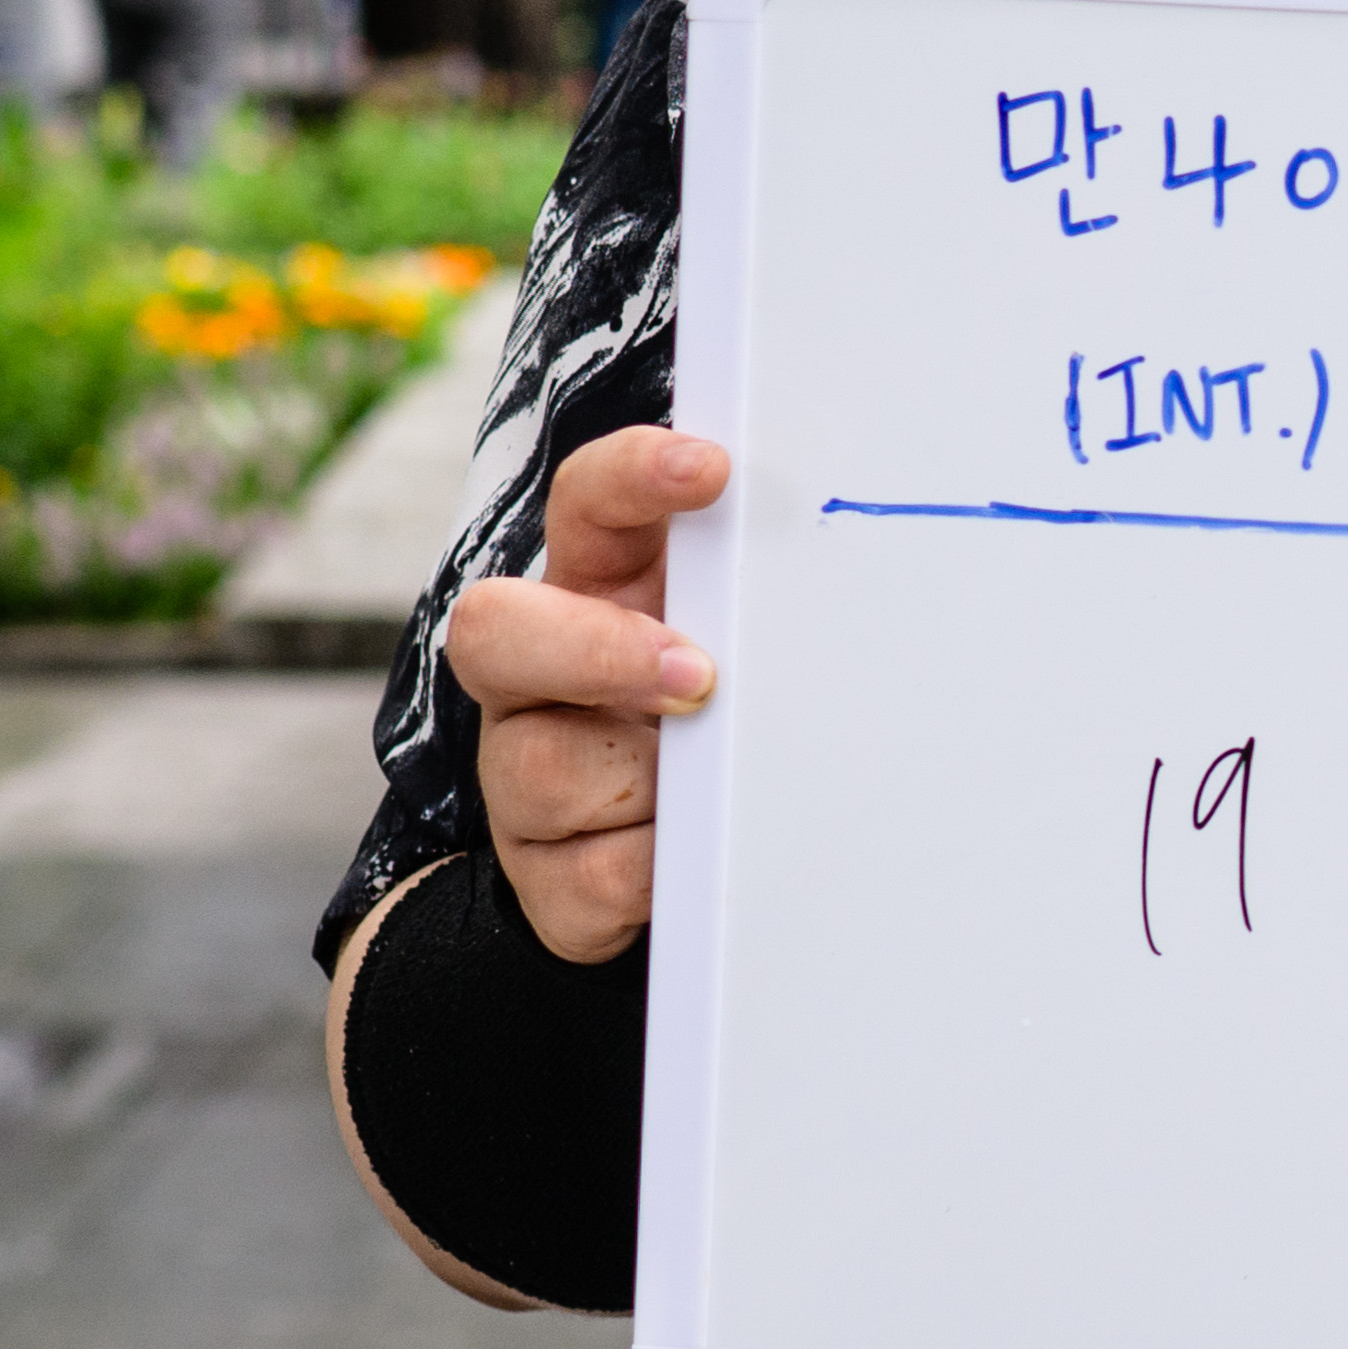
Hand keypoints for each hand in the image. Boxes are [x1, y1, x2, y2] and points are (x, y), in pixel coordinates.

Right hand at [446, 425, 728, 963]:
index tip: (711, 469)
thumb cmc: (727, 719)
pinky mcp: (545, 878)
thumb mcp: (742, 643)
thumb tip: (852, 537)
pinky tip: (692, 859)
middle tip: (698, 677)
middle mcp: (537, 677)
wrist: (689, 861)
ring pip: (547, 773)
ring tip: (717, 790)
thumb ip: (763, 593)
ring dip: (650, 783)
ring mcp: (523, 778)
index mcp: (595, 590)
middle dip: (597, 652)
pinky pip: (593, 878)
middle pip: (495, 632)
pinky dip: (657, 871)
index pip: (587, 505)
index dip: (633, 478)